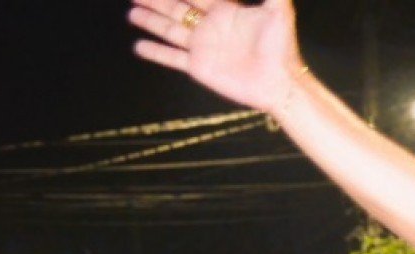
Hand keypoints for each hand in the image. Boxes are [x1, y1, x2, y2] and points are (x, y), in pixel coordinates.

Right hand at [130, 0, 305, 114]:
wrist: (279, 84)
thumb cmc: (282, 48)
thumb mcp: (279, 12)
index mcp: (225, 11)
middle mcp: (210, 28)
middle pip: (176, 9)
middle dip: (156, 2)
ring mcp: (203, 48)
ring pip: (170, 30)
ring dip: (151, 21)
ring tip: (132, 13)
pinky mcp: (199, 67)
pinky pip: (172, 58)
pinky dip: (155, 52)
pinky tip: (139, 46)